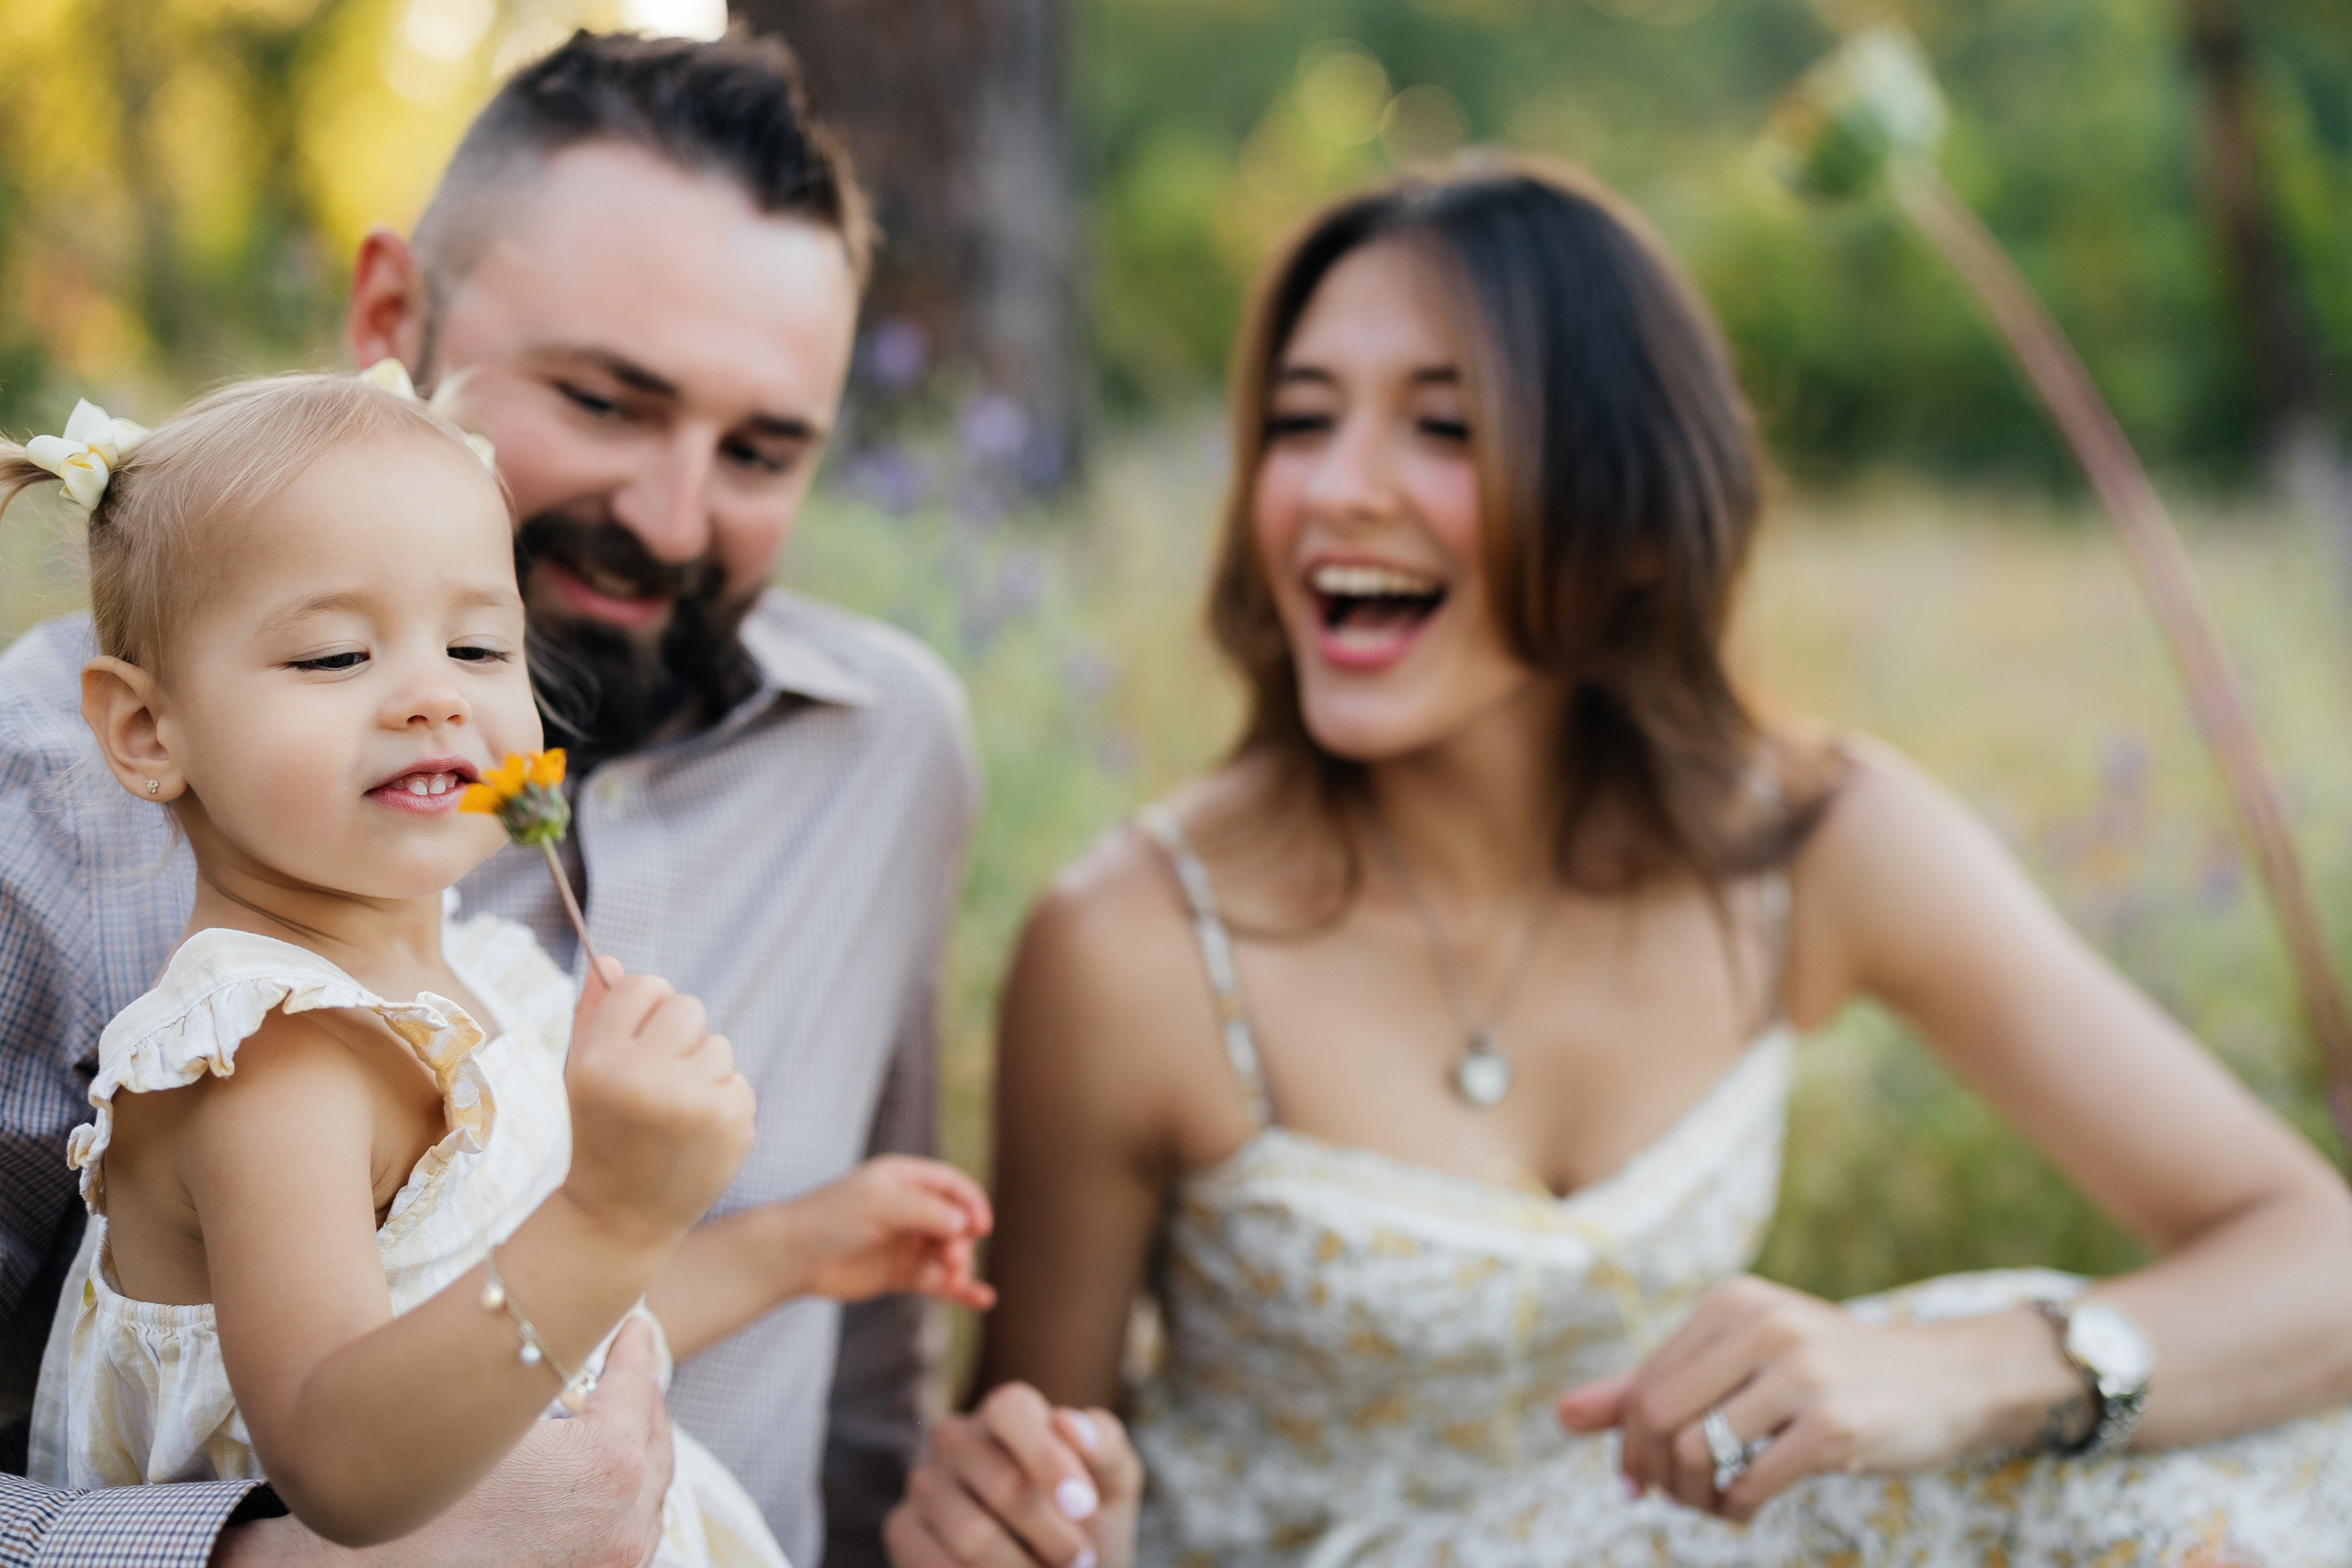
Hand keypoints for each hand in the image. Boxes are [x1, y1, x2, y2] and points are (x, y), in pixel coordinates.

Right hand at [212, 1316, 674, 1566]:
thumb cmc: (417, 1490)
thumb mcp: (486, 1416)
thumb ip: (540, 1371)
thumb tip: (571, 1320)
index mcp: (608, 1465)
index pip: (639, 1386)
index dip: (634, 1346)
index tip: (633, 1321)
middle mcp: (625, 1521)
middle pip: (654, 1436)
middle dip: (640, 1394)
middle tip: (626, 1358)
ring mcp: (617, 1561)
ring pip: (650, 1485)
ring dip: (638, 1443)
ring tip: (617, 1409)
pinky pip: (632, 1527)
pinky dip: (625, 1493)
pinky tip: (597, 1471)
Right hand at [561, 958, 756, 1248]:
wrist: (618, 1220)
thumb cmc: (598, 1137)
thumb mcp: (581, 1076)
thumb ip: (594, 1015)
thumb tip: (611, 959)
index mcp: (598, 1062)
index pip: (643, 986)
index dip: (644, 1009)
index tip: (637, 1040)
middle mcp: (643, 1078)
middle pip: (688, 1007)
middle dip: (678, 1037)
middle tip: (657, 1083)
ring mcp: (691, 1102)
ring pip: (718, 1045)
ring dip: (702, 1073)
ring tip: (673, 1116)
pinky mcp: (730, 1123)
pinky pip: (738, 1082)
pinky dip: (722, 1104)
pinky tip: (695, 1137)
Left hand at [786, 1155, 996, 1308]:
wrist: (793, 1256)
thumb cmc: (832, 1219)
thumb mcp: (880, 1205)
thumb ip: (924, 1211)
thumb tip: (964, 1224)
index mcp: (905, 1180)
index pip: (953, 1187)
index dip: (972, 1204)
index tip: (981, 1227)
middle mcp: (911, 1209)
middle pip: (956, 1223)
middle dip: (961, 1242)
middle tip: (952, 1260)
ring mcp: (907, 1242)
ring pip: (949, 1254)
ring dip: (959, 1267)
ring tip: (953, 1281)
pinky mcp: (902, 1273)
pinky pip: (939, 1281)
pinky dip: (960, 1290)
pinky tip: (982, 1299)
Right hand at [885, 1383, 1141, 1567]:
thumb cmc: (1088, 1521)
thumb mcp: (1114, 1483)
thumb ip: (1104, 1445)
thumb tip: (1067, 1422)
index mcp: (1007, 1411)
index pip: (1010, 1408)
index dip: (1048, 1458)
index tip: (1085, 1508)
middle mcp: (956, 1436)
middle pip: (1000, 1483)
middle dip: (1052, 1534)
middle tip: (1082, 1561)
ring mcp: (924, 1481)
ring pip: (971, 1536)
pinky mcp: (901, 1526)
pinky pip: (936, 1564)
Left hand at [1555, 1275, 2020, 1522]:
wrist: (1944, 1379)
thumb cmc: (1827, 1373)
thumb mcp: (1740, 1361)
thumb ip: (1651, 1386)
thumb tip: (1561, 1417)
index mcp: (1732, 1302)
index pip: (1644, 1385)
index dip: (1627, 1444)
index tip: (1638, 1480)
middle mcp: (1762, 1325)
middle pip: (1659, 1417)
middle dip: (1655, 1474)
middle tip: (1676, 1499)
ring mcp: (1800, 1373)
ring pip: (1698, 1450)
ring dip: (1695, 1497)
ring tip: (1716, 1503)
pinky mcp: (1834, 1425)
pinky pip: (1749, 1481)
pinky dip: (1735, 1508)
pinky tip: (1749, 1506)